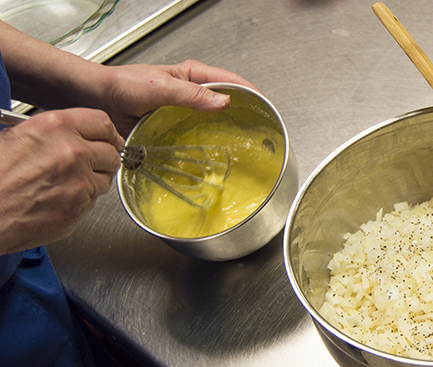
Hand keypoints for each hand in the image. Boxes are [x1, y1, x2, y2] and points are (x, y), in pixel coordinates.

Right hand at [0, 109, 123, 254]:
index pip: (103, 123)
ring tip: (68, 182)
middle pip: (111, 152)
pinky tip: (60, 198)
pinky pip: (93, 200)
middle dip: (103, 158)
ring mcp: (79, 182)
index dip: (107, 133)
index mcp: (55, 127)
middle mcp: (72, 152)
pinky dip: (83, 199)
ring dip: (94, 180)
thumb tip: (71, 133)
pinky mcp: (79, 208)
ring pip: (105, 178)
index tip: (109, 139)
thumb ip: (51, 132)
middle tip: (93, 162)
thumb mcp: (15, 136)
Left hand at [95, 60, 260, 135]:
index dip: (250, 93)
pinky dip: (206, 144)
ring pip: (212, 122)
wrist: (99, 100)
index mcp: (193, 76)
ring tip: (240, 146)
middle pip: (226, 103)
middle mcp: (192, 94)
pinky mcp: (175, 129)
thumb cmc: (123, 86)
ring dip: (224, 132)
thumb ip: (190, 94)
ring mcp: (185, 112)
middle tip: (256, 131)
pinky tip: (213, 154)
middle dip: (242, 115)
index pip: (230, 81)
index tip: (265, 107)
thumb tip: (223, 102)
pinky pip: (196, 136)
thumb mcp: (160, 87)